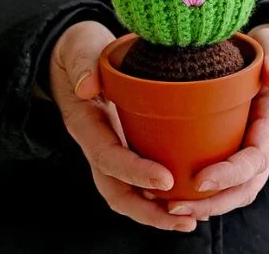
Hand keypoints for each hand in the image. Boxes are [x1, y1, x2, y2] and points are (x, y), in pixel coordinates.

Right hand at [50, 21, 195, 231]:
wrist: (76, 54)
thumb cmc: (84, 49)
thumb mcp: (82, 48)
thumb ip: (84, 65)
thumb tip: (86, 88)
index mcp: (87, 124)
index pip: (108, 157)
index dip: (135, 172)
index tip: (165, 180)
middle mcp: (98, 145)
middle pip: (116, 191)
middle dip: (148, 210)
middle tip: (185, 219)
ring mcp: (112, 150)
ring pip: (128, 193)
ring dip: (157, 212)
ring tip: (192, 220)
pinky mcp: (127, 148)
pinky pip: (140, 181)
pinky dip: (162, 196)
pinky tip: (192, 200)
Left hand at [166, 23, 268, 219]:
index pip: (254, 161)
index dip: (230, 175)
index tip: (200, 180)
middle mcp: (260, 148)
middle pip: (243, 189)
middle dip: (212, 204)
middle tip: (174, 207)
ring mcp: (246, 154)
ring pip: (231, 193)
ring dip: (203, 207)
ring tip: (166, 208)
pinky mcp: (231, 152)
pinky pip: (219, 183)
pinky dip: (199, 196)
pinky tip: (167, 197)